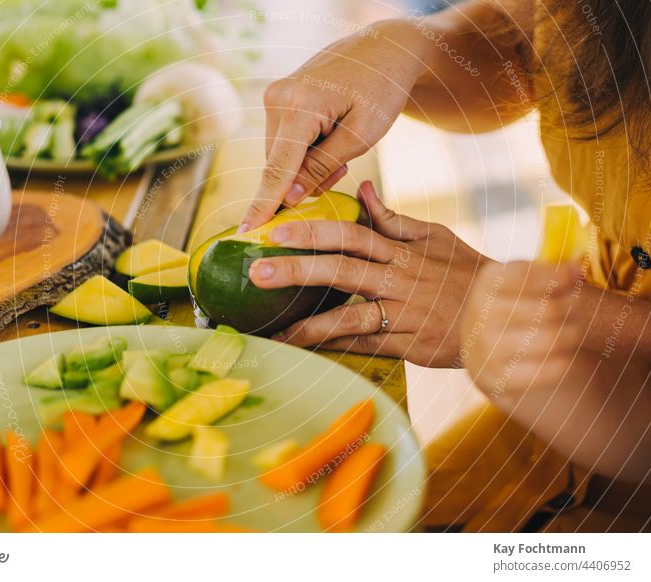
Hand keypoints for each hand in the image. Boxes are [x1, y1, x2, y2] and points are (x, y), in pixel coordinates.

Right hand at [240, 19, 431, 231]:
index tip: (245, 232)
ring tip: (341, 149)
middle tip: (343, 169)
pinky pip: (284, 140)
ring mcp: (274, 96)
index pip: (277, 168)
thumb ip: (322, 167)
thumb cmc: (381, 90)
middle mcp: (277, 99)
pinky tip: (329, 138)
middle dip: (303, 180)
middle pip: (278, 164)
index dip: (263, 205)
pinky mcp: (278, 98)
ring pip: (280, 154)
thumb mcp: (361, 136)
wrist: (384, 49)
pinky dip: (303, 150)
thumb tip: (289, 197)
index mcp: (300, 107)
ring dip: (305, 165)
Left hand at [247, 181, 492, 366]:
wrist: (504, 316)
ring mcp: (402, 313)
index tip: (275, 230)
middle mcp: (398, 279)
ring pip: (348, 317)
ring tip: (272, 330)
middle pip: (340, 270)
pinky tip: (304, 351)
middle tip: (258, 272)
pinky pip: (363, 346)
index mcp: (402, 250)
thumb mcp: (435, 237)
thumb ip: (394, 218)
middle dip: (296, 270)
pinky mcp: (406, 344)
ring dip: (307, 324)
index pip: (351, 234)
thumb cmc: (466, 273)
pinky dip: (333, 349)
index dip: (312, 231)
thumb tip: (363, 189)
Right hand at [461, 260, 582, 395]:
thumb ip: (551, 273)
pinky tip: (562, 355)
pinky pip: (547, 370)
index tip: (575, 276)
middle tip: (578, 309)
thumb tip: (577, 268)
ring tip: (574, 331)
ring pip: (550, 339)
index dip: (558, 275)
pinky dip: (563, 362)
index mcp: (487, 283)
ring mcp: (484, 348)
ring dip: (572, 335)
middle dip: (572, 308)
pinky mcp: (495, 379)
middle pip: (547, 309)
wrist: (485, 355)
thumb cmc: (514, 311)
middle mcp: (479, 313)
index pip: (526, 274)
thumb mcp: (525, 284)